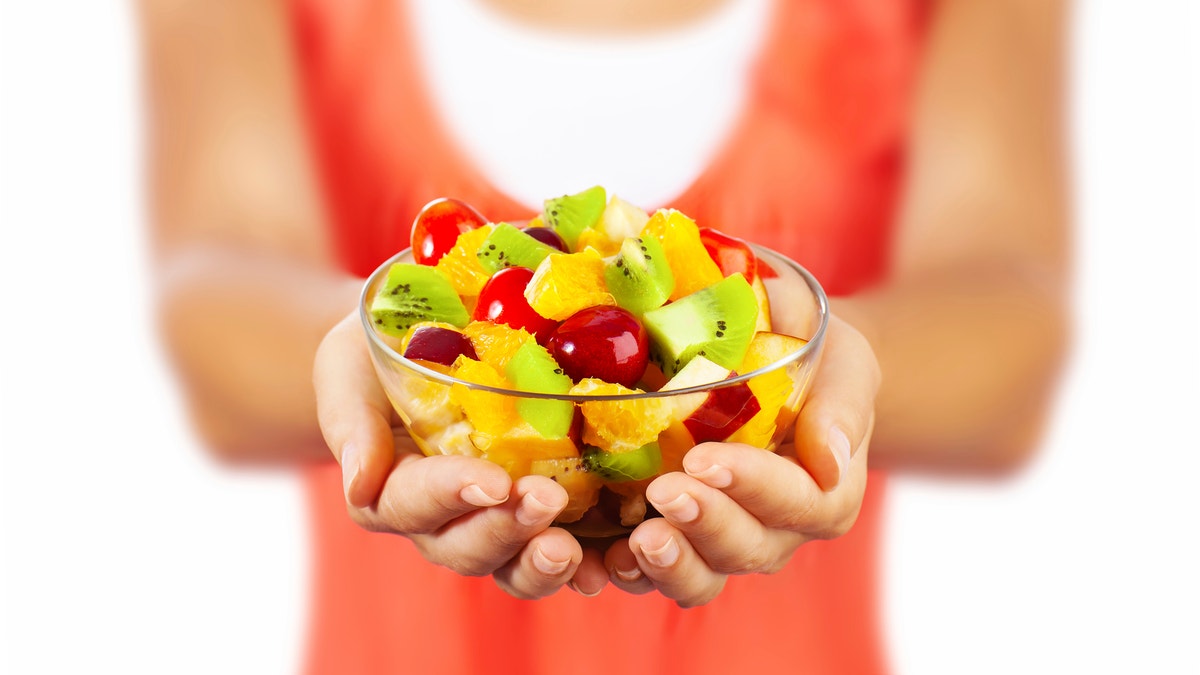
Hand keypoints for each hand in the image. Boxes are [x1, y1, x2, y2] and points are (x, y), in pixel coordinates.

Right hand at [313, 312, 610, 598]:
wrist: (422, 341)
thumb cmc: (377, 352)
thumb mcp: (348, 367)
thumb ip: (352, 421)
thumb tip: (357, 483)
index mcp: (390, 487)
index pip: (413, 502)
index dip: (453, 495)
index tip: (492, 480)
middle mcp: (442, 519)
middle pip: (468, 547)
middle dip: (507, 529)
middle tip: (546, 501)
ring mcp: (494, 522)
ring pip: (514, 565)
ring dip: (542, 561)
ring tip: (575, 551)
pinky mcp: (540, 514)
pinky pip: (563, 550)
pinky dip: (589, 561)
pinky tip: (614, 558)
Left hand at [604, 315, 879, 605]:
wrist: (775, 354)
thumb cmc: (810, 350)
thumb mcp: (840, 360)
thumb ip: (840, 402)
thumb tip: (829, 458)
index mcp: (826, 489)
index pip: (797, 501)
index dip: (750, 485)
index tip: (704, 459)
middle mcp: (779, 529)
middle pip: (746, 547)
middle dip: (704, 522)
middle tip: (664, 492)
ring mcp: (726, 540)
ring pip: (703, 575)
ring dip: (671, 563)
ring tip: (640, 539)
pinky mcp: (679, 540)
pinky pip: (656, 572)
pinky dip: (630, 572)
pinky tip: (605, 558)